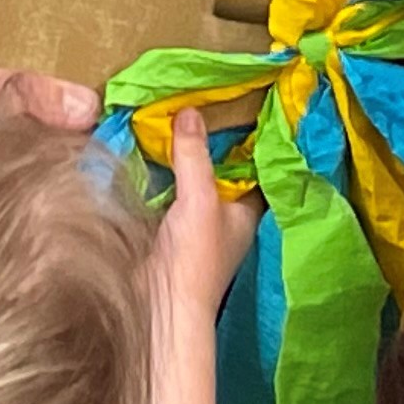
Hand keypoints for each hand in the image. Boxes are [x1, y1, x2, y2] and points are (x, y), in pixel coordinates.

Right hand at [149, 107, 260, 320]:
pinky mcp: (166, 227)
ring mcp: (195, 221)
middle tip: (196, 100)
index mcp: (247, 209)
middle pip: (220, 168)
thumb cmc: (195, 258)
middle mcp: (225, 214)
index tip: (238, 103)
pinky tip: (145, 146)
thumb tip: (190, 111)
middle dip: (208, 140)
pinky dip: (159, 171)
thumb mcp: (200, 200)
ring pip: (193, 178)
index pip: (257, 165)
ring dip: (182, 154)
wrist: (159, 304)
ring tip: (170, 113)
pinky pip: (167, 189)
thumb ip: (195, 156)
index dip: (250, 137)